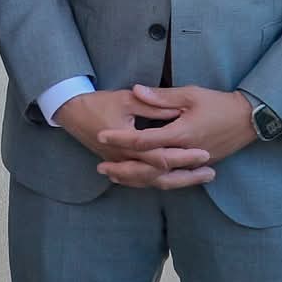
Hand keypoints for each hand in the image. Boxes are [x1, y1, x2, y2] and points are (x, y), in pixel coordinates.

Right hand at [51, 87, 214, 190]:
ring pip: (151, 182)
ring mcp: (120, 164)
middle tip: (211, 172)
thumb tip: (176, 109)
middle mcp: (123, 158)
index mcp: (127, 141)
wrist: (71, 111)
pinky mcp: (118, 165)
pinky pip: (141, 181)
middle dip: (186, 175)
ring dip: (177, 181)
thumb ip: (152, 105)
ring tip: (201, 178)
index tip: (205, 153)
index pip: (160, 155)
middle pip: (159, 175)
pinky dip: (160, 182)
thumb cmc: (98, 102)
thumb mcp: (126, 98)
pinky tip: (175, 180)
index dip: (184, 157)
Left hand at [94, 83, 256, 184]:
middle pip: (148, 167)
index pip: (144, 140)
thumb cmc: (219, 103)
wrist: (249, 119)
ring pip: (159, 179)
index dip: (120, 138)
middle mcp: (185, 153)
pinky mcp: (198, 168)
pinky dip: (152, 180)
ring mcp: (192, 164)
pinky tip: (138, 179)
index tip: (101, 135)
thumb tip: (136, 90)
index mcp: (181, 134)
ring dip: (135, 179)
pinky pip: (171, 180)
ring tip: (113, 176)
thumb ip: (161, 96)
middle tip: (100, 167)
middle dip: (123, 168)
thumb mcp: (190, 94)